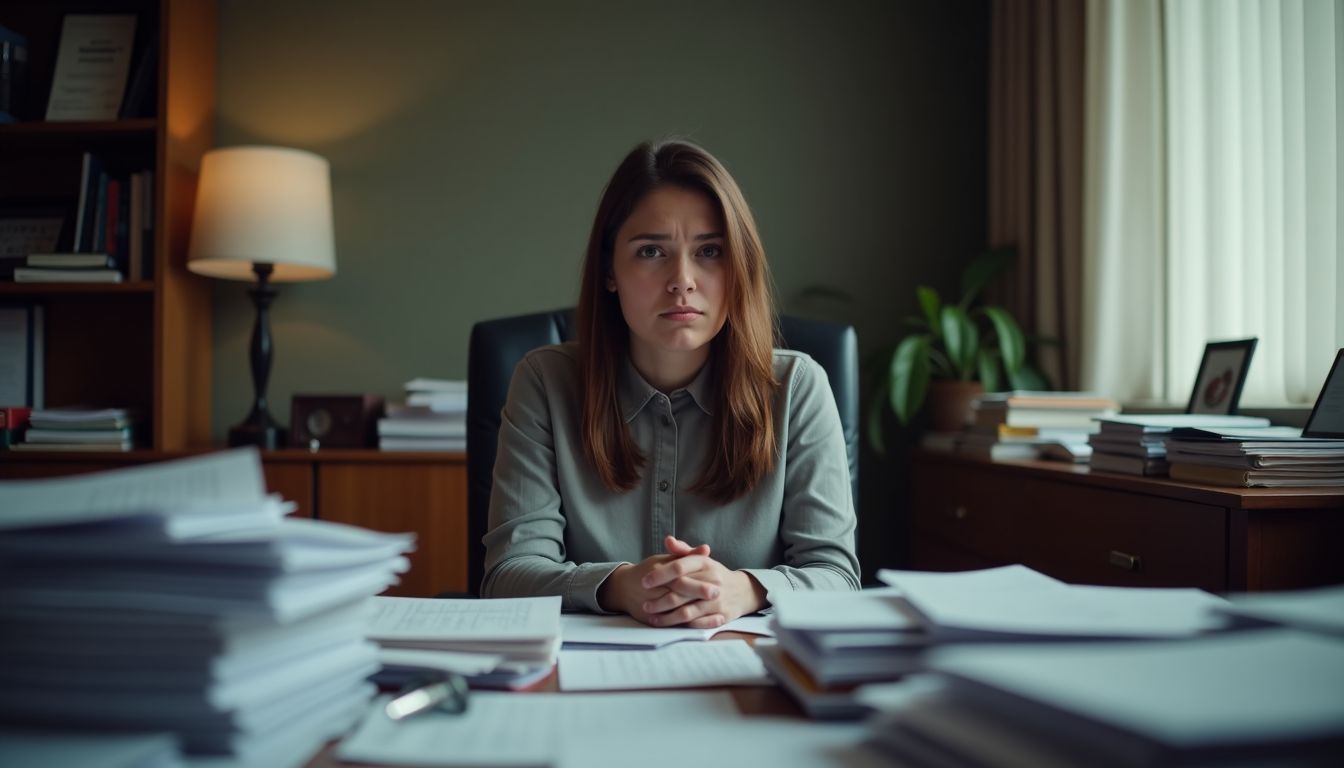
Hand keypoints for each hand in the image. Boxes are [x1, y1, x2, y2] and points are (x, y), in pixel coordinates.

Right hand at [596, 540, 711, 623]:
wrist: (623, 589)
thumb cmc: (649, 571)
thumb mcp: (665, 559)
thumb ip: (686, 555)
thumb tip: (706, 549)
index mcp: (658, 571)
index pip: (679, 576)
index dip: (697, 582)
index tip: (716, 584)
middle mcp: (654, 589)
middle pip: (678, 593)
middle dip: (698, 594)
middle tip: (718, 595)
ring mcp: (652, 606)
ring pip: (674, 611)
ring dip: (696, 613)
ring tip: (716, 613)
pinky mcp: (652, 619)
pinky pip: (671, 625)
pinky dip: (689, 625)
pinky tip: (705, 624)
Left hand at [639, 535, 767, 628]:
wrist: (743, 591)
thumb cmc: (714, 574)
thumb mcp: (701, 559)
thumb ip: (682, 551)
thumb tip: (667, 540)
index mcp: (705, 563)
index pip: (678, 568)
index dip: (659, 575)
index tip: (644, 581)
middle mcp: (712, 581)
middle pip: (680, 592)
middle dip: (659, 600)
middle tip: (645, 604)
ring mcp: (717, 600)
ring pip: (687, 612)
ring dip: (667, 617)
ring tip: (652, 617)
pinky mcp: (721, 617)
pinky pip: (697, 624)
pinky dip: (682, 626)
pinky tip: (670, 625)